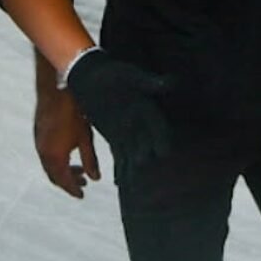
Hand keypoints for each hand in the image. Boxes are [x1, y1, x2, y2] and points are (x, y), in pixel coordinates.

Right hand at [35, 88, 100, 197]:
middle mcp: (43, 152)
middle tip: (82, 183)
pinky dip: (56, 160)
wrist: (56, 88)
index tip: (81, 195)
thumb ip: (90, 160)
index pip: (63, 181)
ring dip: (62, 170)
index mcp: (54, 156)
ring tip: (78, 168)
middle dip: (68, 182)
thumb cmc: (72, 110)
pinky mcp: (38, 133)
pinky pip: (46, 154)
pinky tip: (68, 153)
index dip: (73, 190)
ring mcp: (38, 142)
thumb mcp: (85, 137)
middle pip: (54, 176)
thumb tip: (95, 178)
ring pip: (49, 165)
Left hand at [65, 50, 171, 184]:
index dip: (162, 139)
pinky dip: (121, 170)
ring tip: (136, 188)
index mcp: (148, 109)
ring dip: (135, 170)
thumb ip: (149, 83)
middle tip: (150, 176)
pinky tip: (120, 183)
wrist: (90, 76)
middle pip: (149, 146)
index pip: (160, 128)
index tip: (164, 152)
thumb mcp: (130, 76)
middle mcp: (141, 125)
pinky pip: (120, 157)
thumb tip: (171, 81)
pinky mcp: (113, 138)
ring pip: (135, 155)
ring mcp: (127, 133)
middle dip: (149, 160)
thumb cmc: (111, 72)